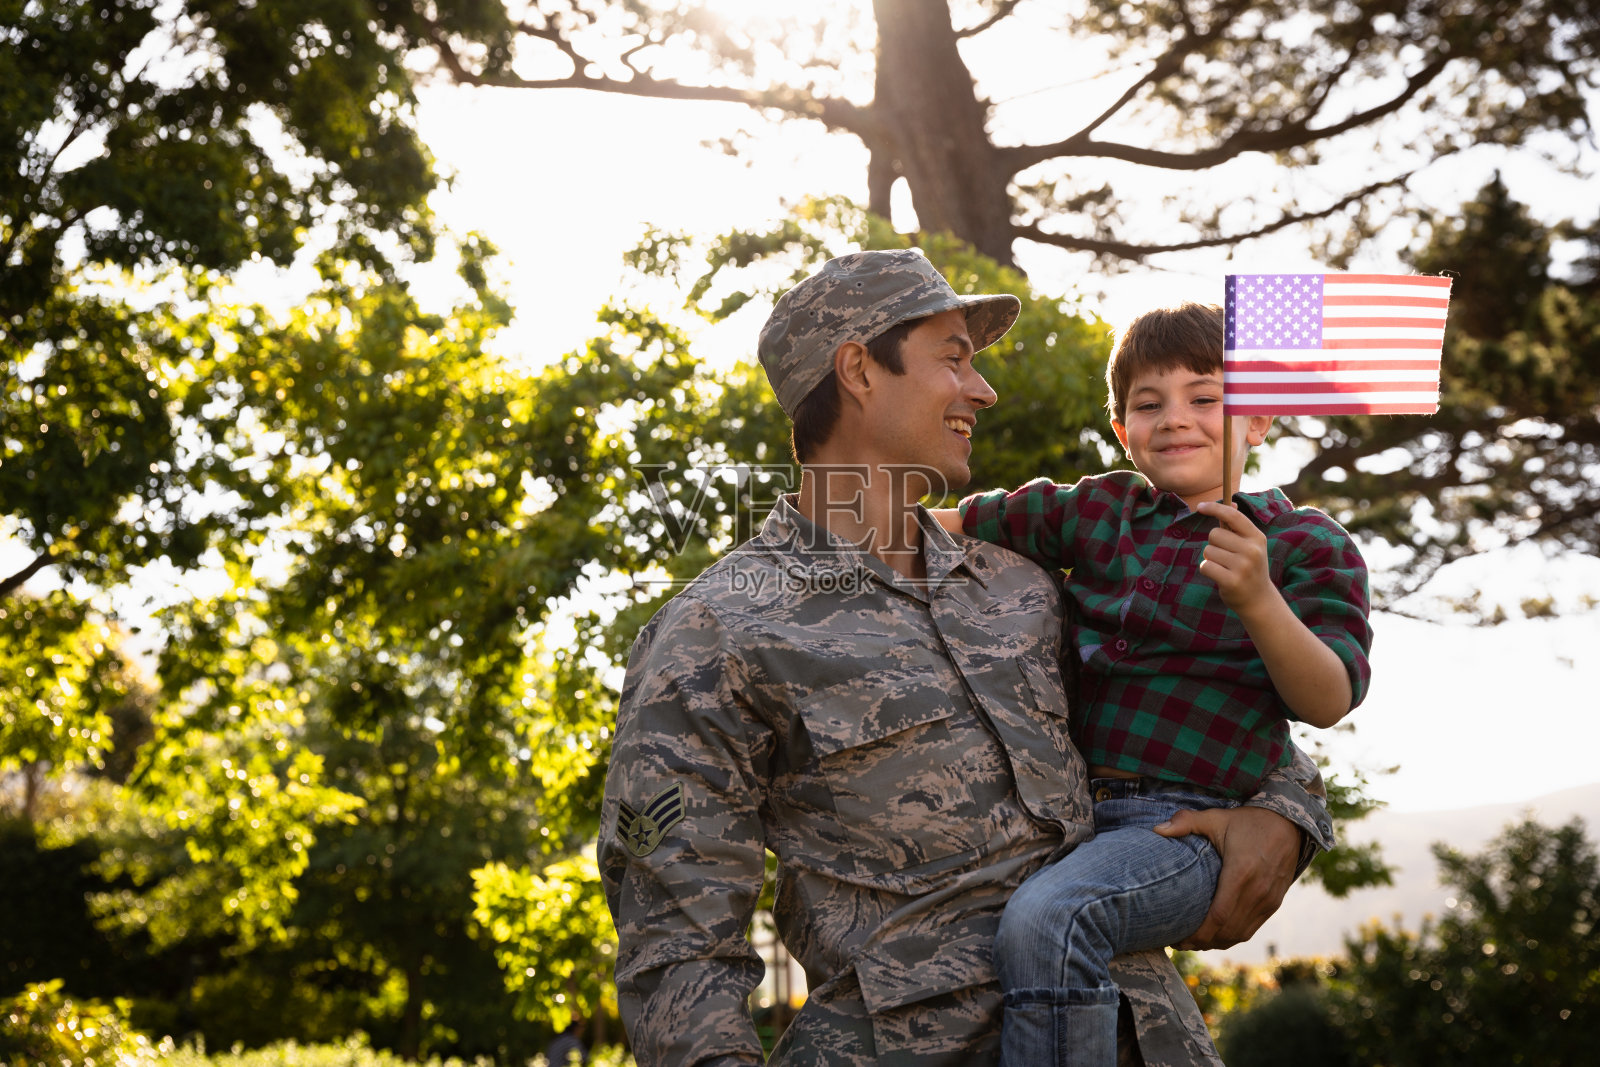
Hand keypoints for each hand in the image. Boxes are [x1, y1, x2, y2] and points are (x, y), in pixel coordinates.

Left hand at [1154, 804, 1300, 949]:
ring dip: (1216, 943)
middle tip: (1177, 943)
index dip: (1198, 933)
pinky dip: (1231, 937)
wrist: (1289, 825)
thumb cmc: (1248, 822)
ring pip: (1239, 934)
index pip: (1218, 916)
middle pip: (1227, 931)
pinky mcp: (1273, 904)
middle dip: (1201, 942)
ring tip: (1192, 943)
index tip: (1176, 937)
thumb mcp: (1216, 818)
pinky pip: (1251, 929)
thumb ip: (1187, 822)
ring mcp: (1268, 901)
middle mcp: (1257, 892)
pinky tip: (1215, 936)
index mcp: (1241, 873)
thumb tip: (1156, 829)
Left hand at [1193, 500, 1272, 616]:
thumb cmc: (1250, 567)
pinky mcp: (1231, 581)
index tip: (1200, 506)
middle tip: (1226, 556)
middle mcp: (1252, 550)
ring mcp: (1242, 566)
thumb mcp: (1251, 545)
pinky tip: (1220, 576)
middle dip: (1214, 544)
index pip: (1233, 516)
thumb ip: (1239, 527)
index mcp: (1257, 537)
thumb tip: (1231, 504)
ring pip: (1208, 551)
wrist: (1258, 599)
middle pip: (1214, 534)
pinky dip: (1208, 570)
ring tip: (1225, 568)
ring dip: (1211, 558)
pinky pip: (1205, 566)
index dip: (1215, 508)